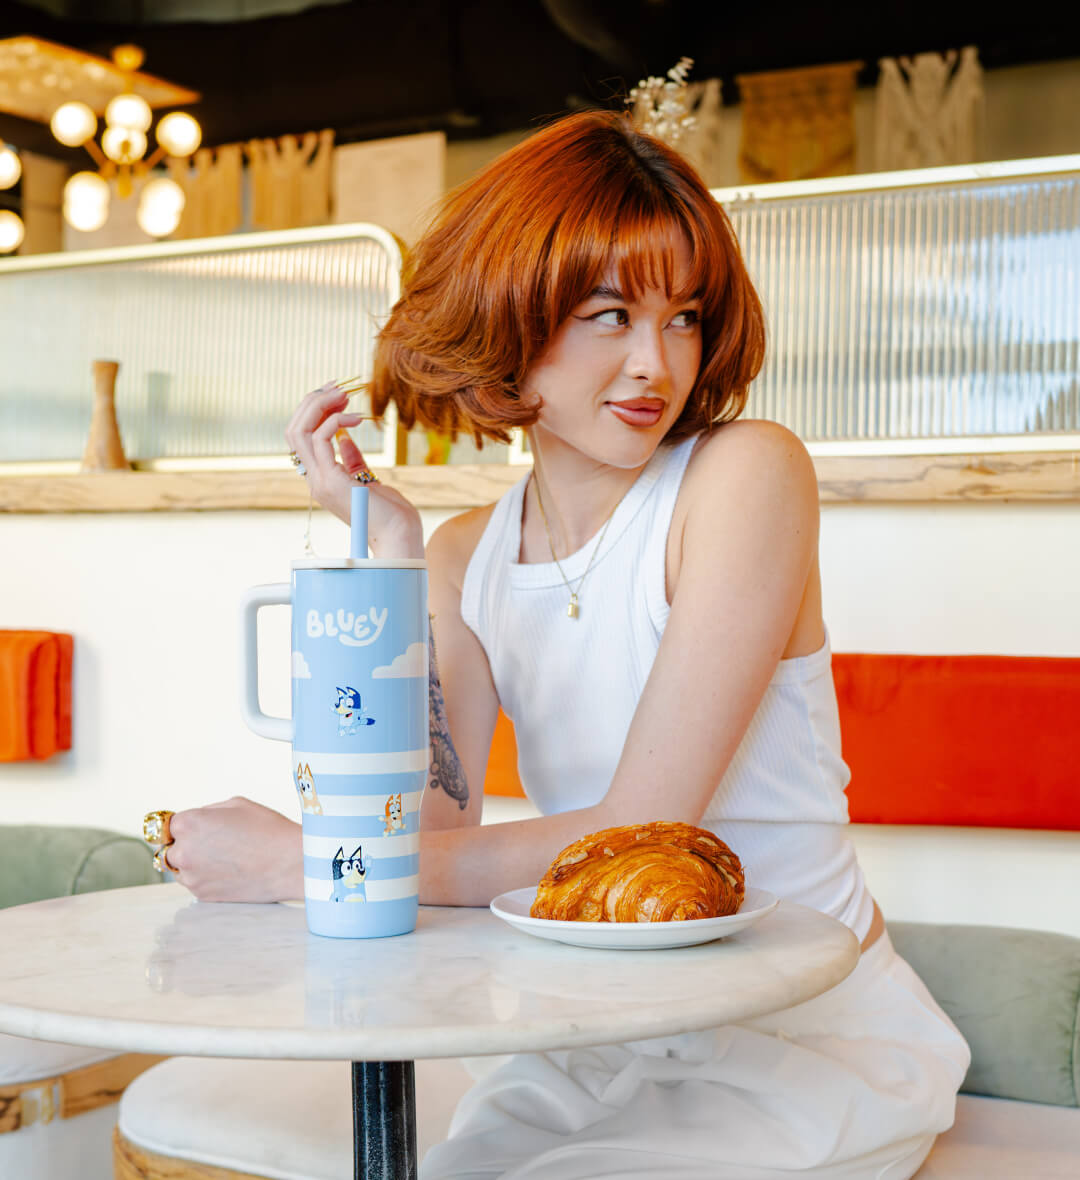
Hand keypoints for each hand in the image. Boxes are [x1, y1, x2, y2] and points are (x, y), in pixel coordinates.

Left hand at [167, 797, 302, 902]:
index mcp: (188, 823)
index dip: (183, 824)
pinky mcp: (202, 895)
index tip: (196, 827)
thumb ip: (206, 812)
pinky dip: (205, 877)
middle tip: (213, 842)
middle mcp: (183, 851)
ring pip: (179, 868)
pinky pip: (194, 882)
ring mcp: (191, 876)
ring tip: (223, 857)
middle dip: (185, 844)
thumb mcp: (236, 804)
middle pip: (168, 848)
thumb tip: (194, 823)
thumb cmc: (267, 828)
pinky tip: (229, 869)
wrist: (289, 863)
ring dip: (192, 862)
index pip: (166, 825)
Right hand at [285, 381, 422, 557]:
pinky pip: (319, 439)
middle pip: (293, 430)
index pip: (301, 438)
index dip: (314, 412)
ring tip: (344, 396)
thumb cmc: (391, 514)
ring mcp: (319, 481)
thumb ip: (353, 462)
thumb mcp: (368, 481)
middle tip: (338, 388)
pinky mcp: (330, 480)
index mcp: (321, 480)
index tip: (337, 396)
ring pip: (298, 431)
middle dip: (313, 403)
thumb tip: (345, 439)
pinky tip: (357, 417)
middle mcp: (315, 480)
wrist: (399, 536)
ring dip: (319, 406)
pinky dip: (335, 420)